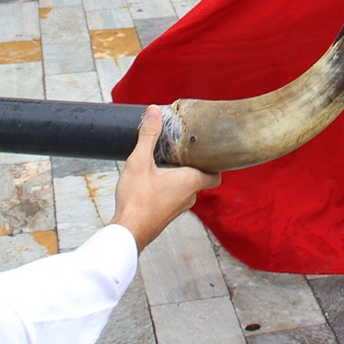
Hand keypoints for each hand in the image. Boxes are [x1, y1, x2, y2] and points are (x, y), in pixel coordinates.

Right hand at [111, 106, 218, 250]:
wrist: (127, 232)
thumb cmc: (137, 200)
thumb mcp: (140, 161)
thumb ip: (148, 135)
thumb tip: (154, 111)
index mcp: (191, 181)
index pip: (216, 174)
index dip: (214, 162)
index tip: (206, 150)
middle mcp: (190, 197)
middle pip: (200, 178)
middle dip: (192, 164)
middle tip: (181, 150)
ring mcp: (179, 209)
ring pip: (187, 189)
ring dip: (179, 177)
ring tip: (165, 163)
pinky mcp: (166, 215)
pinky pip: (175, 198)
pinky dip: (169, 188)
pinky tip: (153, 181)